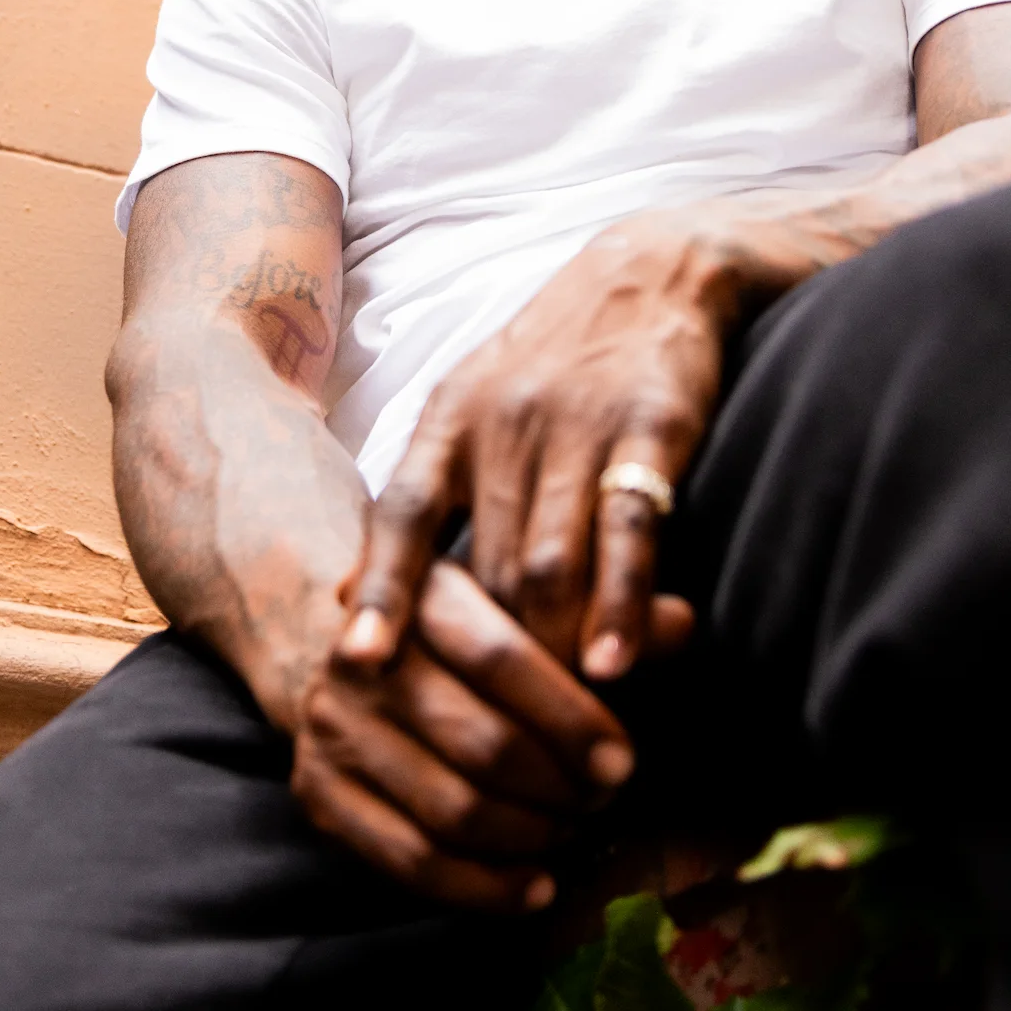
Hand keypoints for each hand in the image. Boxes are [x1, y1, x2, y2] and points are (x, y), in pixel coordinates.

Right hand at [290, 559, 642, 910]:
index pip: (501, 655)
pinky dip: (483, 887)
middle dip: (560, 787)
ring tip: (571, 830)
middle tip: (604, 800)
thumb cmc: (465, 635)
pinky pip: (411, 861)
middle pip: (482, 743)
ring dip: (529, 836)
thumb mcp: (522, 601)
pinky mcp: (318, 795)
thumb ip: (599, 613)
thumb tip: (684, 625)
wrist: (346, 652)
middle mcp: (362, 661)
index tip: (624, 761)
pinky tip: (534, 884)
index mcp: (418, 594)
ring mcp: (334, 730)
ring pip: (451, 810)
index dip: (571, 717)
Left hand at [340, 206, 833, 687]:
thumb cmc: (562, 356)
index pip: (401, 513)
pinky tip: (615, 663)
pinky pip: (627, 526)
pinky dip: (618, 602)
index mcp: (454, 417)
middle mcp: (505, 420)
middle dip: (486, 664)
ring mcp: (578, 423)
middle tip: (494, 745)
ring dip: (547, 651)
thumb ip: (450, 489)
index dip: (378, 592)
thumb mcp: (484, 402)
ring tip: (557, 731)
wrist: (659, 265)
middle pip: (480, 568)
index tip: (351, 666)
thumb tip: (399, 594)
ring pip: (547, 560)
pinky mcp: (653, 425)